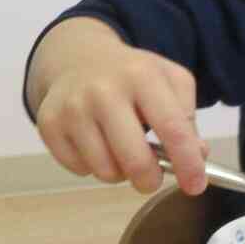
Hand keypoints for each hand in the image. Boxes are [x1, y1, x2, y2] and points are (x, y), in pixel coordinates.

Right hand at [27, 18, 208, 193]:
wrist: (77, 58)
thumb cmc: (131, 76)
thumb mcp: (169, 80)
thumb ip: (187, 117)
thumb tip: (195, 156)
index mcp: (141, 74)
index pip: (172, 128)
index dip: (188, 163)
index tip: (196, 186)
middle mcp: (103, 90)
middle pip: (135, 160)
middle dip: (150, 179)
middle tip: (152, 177)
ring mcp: (72, 107)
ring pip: (105, 171)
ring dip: (119, 172)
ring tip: (120, 150)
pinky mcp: (49, 123)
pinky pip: (79, 169)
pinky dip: (92, 166)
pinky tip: (95, 144)